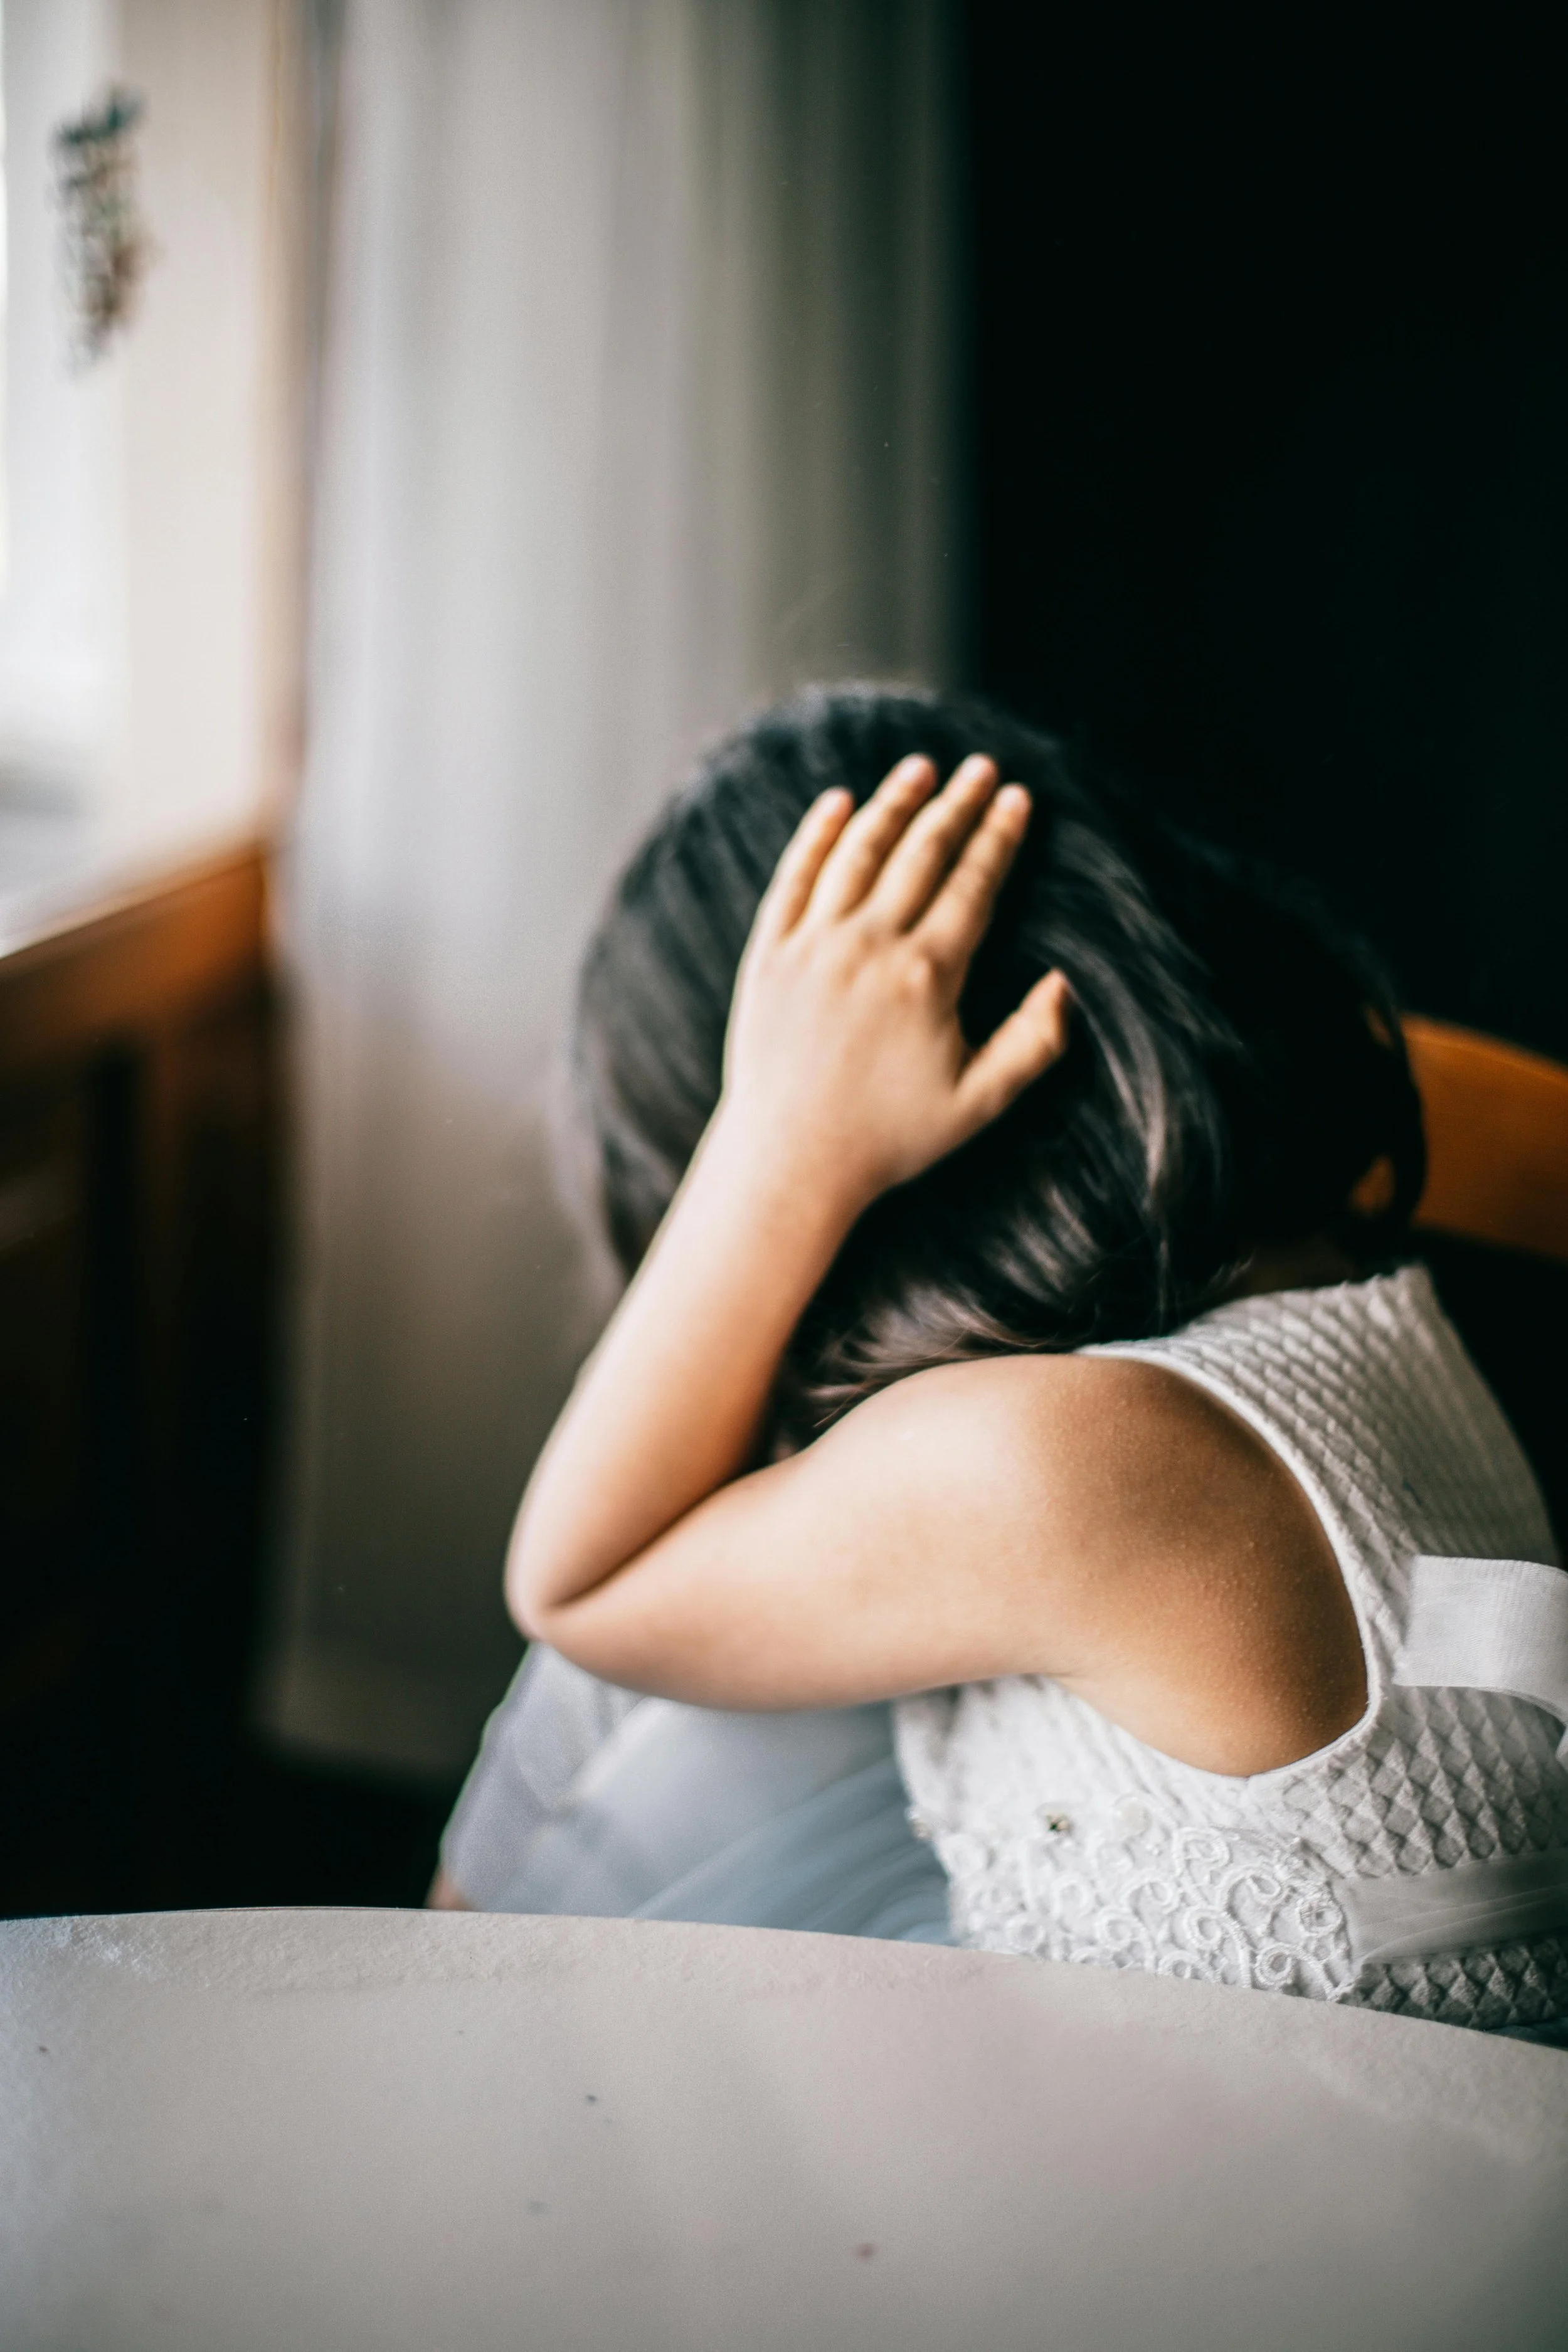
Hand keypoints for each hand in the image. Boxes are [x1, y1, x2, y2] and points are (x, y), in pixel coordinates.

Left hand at [716, 753, 1071, 1216]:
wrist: (790, 1159)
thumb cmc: (890, 1138)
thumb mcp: (978, 1103)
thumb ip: (1032, 1043)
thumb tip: (1065, 982)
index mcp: (928, 976)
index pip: (973, 884)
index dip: (998, 836)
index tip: (1016, 798)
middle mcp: (870, 947)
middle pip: (921, 853)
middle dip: (957, 804)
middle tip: (980, 768)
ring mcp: (814, 945)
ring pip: (859, 851)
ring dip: (892, 803)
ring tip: (920, 770)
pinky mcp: (770, 954)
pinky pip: (795, 877)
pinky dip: (817, 834)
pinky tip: (837, 803)